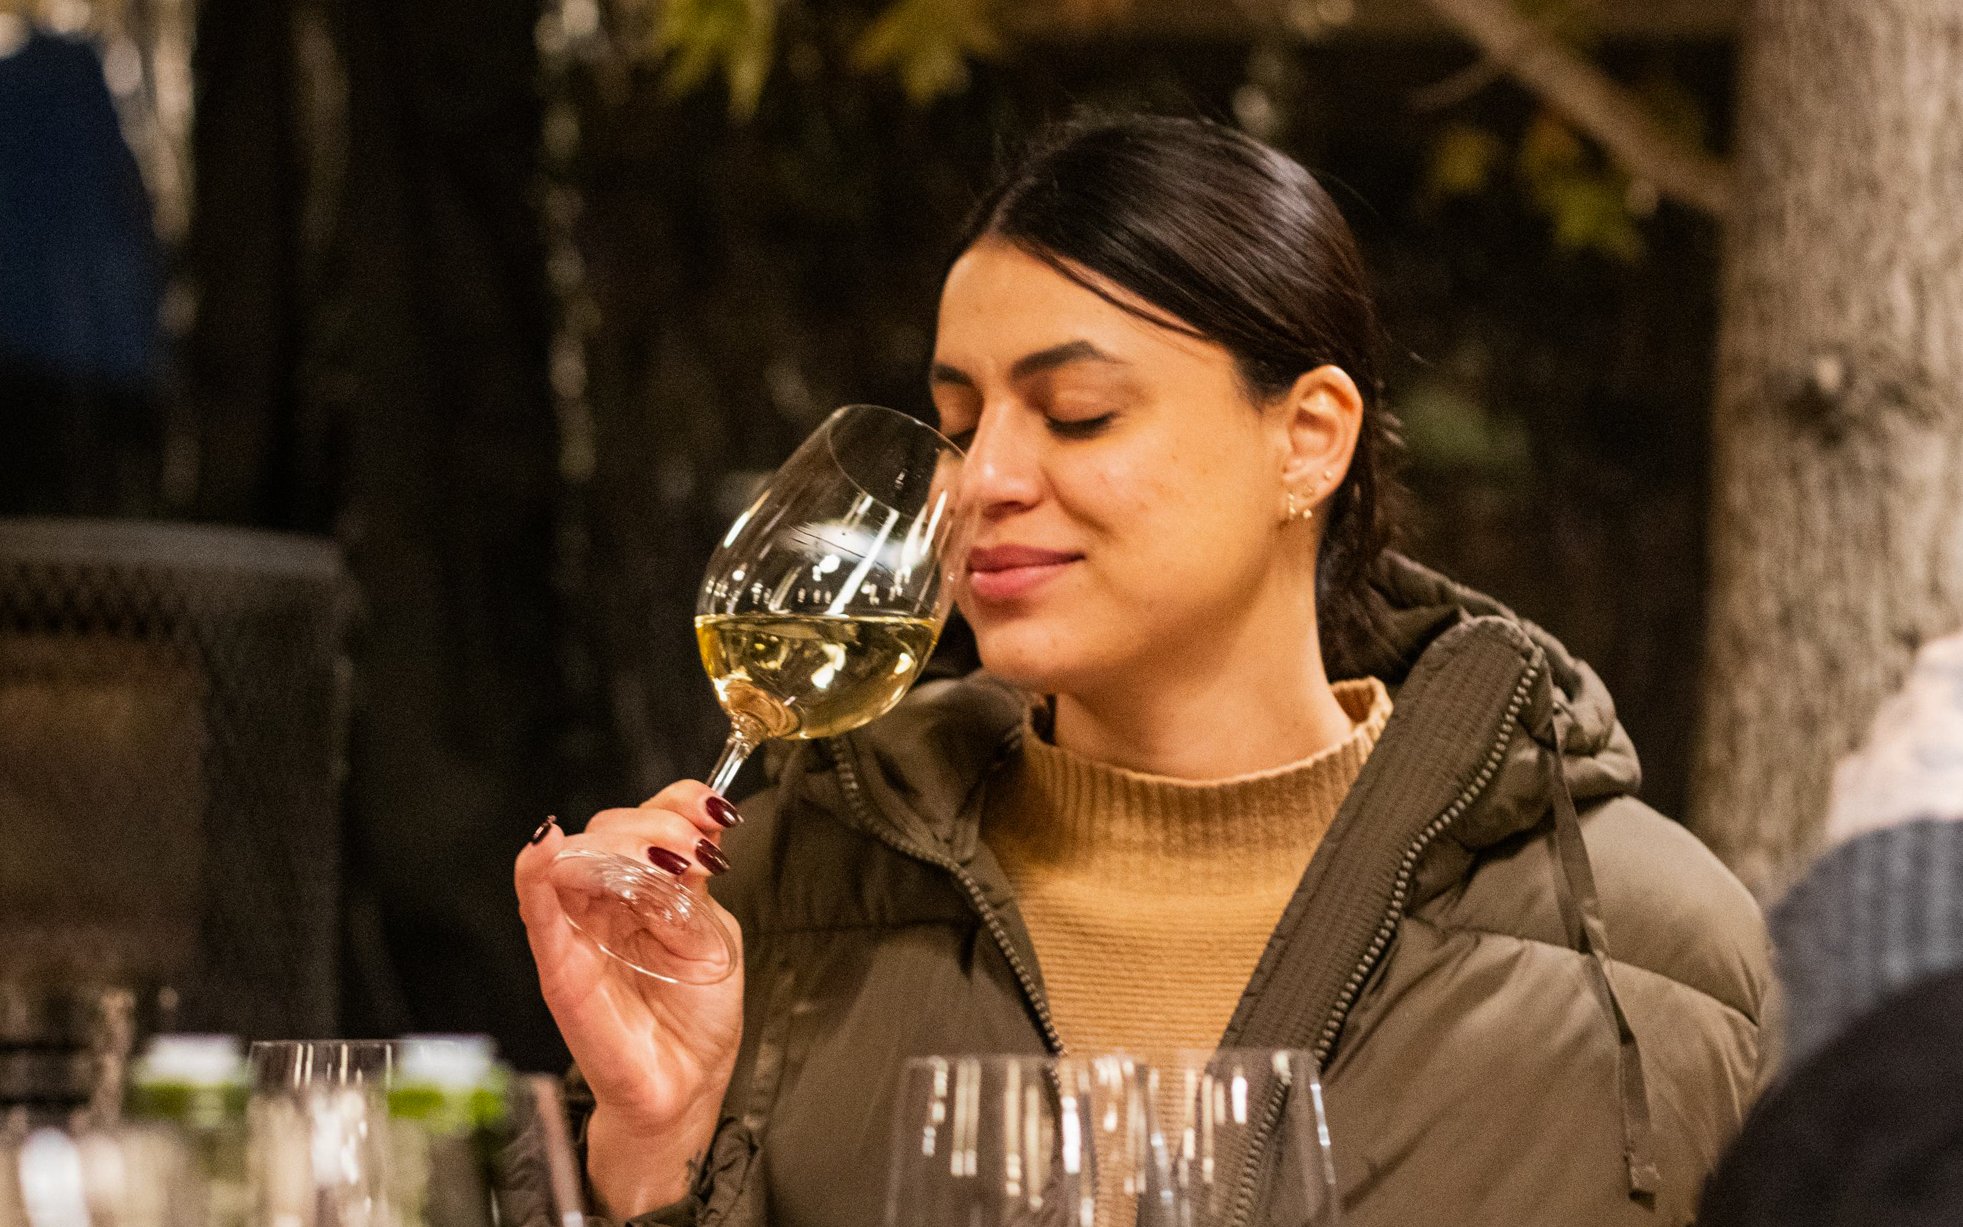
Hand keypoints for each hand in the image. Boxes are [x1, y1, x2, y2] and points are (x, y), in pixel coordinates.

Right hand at [514, 781, 745, 1216]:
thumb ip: (691, 889)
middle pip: (611, 828)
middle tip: (692, 854)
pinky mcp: (559, 964)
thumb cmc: (696, 1013)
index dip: (680, 803)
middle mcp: (608, 897)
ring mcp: (578, 926)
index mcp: (647, 883)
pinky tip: (546, 849)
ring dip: (618, 844)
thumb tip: (692, 839)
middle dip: (656, 828)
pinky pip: (537, 909)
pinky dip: (537, 874)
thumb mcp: (710, 936)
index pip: (649, 816)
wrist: (685, 1081)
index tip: (714, 816)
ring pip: (576, 855)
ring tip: (661, 862)